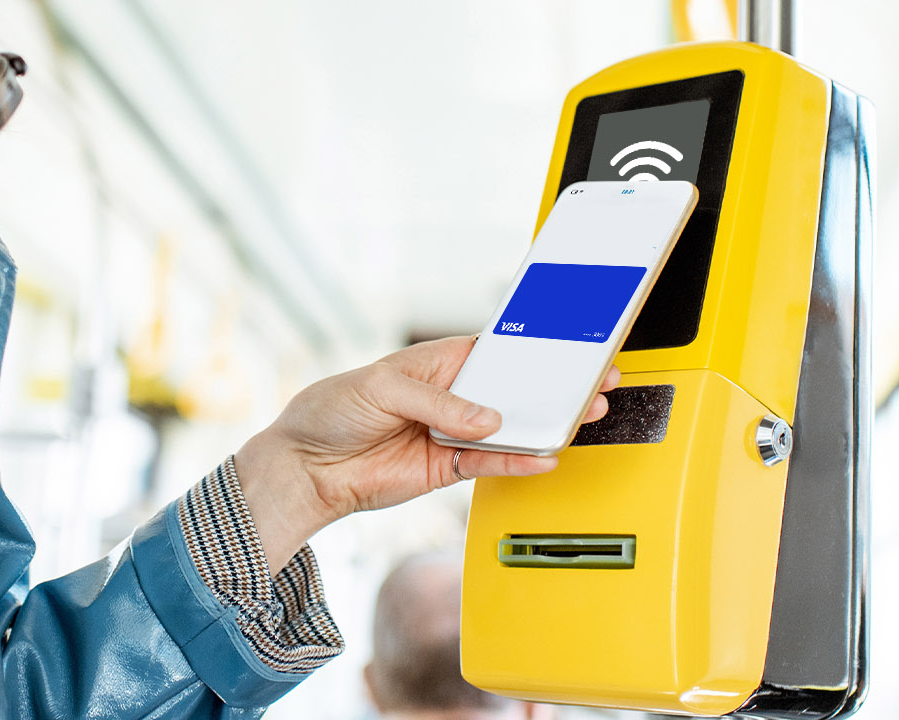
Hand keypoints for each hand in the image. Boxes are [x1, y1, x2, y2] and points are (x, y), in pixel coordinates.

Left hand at [234, 336, 621, 572]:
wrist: (305, 468)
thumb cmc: (329, 412)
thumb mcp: (379, 389)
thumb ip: (438, 403)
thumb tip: (486, 419)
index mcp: (437, 361)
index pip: (495, 350)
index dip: (532, 347)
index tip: (569, 343)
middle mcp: (450, 396)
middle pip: (511, 389)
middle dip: (551, 387)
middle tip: (593, 382)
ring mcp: (451, 433)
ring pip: (509, 428)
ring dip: (544, 424)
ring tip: (581, 417)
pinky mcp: (447, 467)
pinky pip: (491, 463)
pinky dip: (518, 461)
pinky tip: (543, 455)